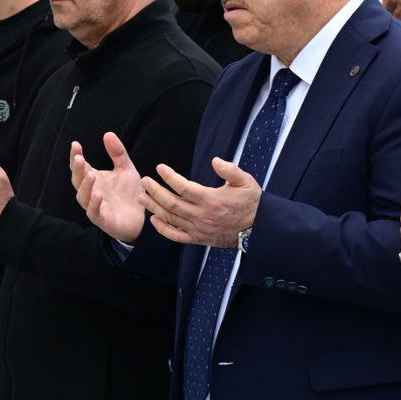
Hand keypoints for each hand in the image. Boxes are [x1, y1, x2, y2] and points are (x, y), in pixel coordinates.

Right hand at [70, 132, 146, 243]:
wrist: (142, 218)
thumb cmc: (129, 194)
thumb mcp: (126, 169)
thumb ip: (117, 153)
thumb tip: (108, 133)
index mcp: (94, 179)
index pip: (80, 166)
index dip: (75, 156)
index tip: (75, 144)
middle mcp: (91, 192)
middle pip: (78, 180)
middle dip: (77, 169)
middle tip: (79, 158)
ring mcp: (95, 206)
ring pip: (83, 197)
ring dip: (85, 186)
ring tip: (91, 174)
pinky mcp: (103, 220)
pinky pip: (94, 213)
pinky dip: (94, 204)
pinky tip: (98, 195)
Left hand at [141, 158, 260, 247]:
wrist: (258, 229)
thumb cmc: (251, 202)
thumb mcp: (246, 181)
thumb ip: (230, 170)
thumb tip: (214, 160)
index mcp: (211, 199)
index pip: (183, 187)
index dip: (169, 177)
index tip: (160, 168)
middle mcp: (202, 215)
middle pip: (171, 203)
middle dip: (155, 191)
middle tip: (144, 181)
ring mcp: (198, 229)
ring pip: (171, 218)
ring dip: (154, 207)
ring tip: (142, 197)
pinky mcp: (198, 239)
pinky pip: (176, 236)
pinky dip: (163, 229)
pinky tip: (154, 220)